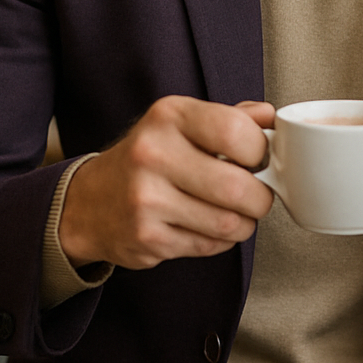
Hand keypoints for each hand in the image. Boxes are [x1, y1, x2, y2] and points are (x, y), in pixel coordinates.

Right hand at [58, 96, 274, 270]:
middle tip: (255, 195)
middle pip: (238, 187)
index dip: (261, 150)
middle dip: (259, 197)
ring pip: (229, 223)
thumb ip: (231, 117)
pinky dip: (218, 240)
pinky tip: (203, 225)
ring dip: (243, 223)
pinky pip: (210, 246)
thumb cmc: (148, 158)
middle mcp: (153, 154)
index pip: (236, 131)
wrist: (90, 202)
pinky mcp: (148, 238)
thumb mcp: (182, 123)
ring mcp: (146, 199)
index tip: (258, 158)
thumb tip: (272, 118)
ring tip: (232, 212)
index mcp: (169, 116)